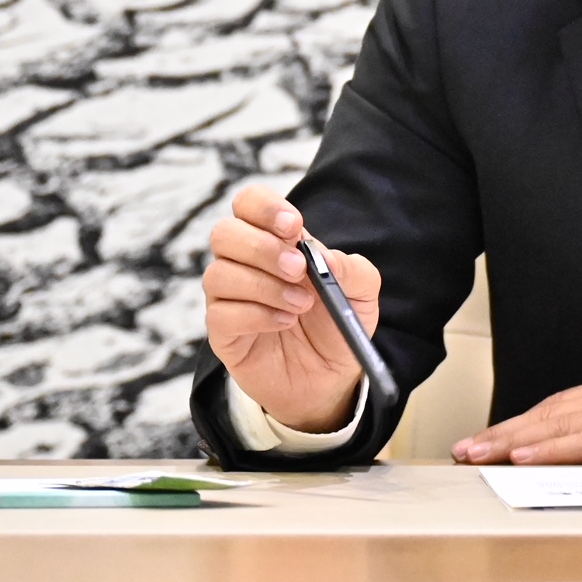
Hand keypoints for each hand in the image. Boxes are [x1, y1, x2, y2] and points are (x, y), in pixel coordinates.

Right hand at [203, 185, 381, 433]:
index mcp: (276, 240)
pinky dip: (257, 315)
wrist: (331, 377)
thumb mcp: (362, 292)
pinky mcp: (224, 333)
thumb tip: (320, 256)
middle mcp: (246, 264)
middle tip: (298, 269)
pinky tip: (284, 322)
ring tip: (301, 305)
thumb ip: (350, 268)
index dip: (264, 207)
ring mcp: (231, 298)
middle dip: (262, 248)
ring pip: (219, 274)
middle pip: (224, 233)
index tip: (293, 226)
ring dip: (264, 286)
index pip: (249, 203)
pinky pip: (221, 314)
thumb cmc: (339, 323)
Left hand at [453, 364, 581, 464]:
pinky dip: (545, 447)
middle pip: (549, 411)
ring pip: (554, 423)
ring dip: (510, 439)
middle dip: (504, 430)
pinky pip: (580, 440)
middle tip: (466, 448)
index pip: (566, 406)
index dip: (528, 421)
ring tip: (475, 454)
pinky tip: (518, 455)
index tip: (497, 436)